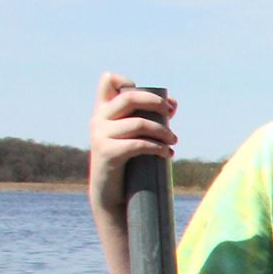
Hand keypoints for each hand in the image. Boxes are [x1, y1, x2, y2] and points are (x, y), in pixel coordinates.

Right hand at [88, 73, 176, 210]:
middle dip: (155, 102)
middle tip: (170, 113)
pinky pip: (138, 144)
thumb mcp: (135, 135)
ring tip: (173, 140)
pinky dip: (158, 148)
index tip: (149, 97)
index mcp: (103, 110)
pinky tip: (168, 153)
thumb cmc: (128, 161)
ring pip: (139, 123)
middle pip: (129, 97)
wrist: (111, 192)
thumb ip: (150, 117)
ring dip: (163, 131)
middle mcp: (98, 119)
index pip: (108, 81)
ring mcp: (100, 135)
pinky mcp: (107, 153)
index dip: (128, 81)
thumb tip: (173, 103)